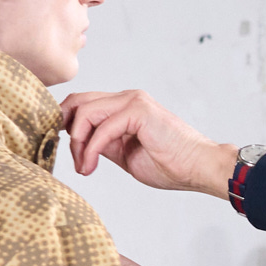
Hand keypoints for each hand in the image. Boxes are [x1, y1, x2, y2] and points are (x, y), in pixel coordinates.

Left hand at [62, 90, 238, 196]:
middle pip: (78, 101)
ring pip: (85, 112)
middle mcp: (127, 97)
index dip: (67, 124)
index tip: (65, 151)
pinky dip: (90, 149)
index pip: (84, 104)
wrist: (200, 167)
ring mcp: (133, 100)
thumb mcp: (125, 154)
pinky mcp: (138, 110)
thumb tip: (79, 144)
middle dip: (65, 130)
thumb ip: (103, 143)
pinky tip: (90, 167)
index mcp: (125, 105)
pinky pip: (101, 128)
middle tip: (69, 159)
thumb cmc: (172, 165)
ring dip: (77, 143)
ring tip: (83, 167)